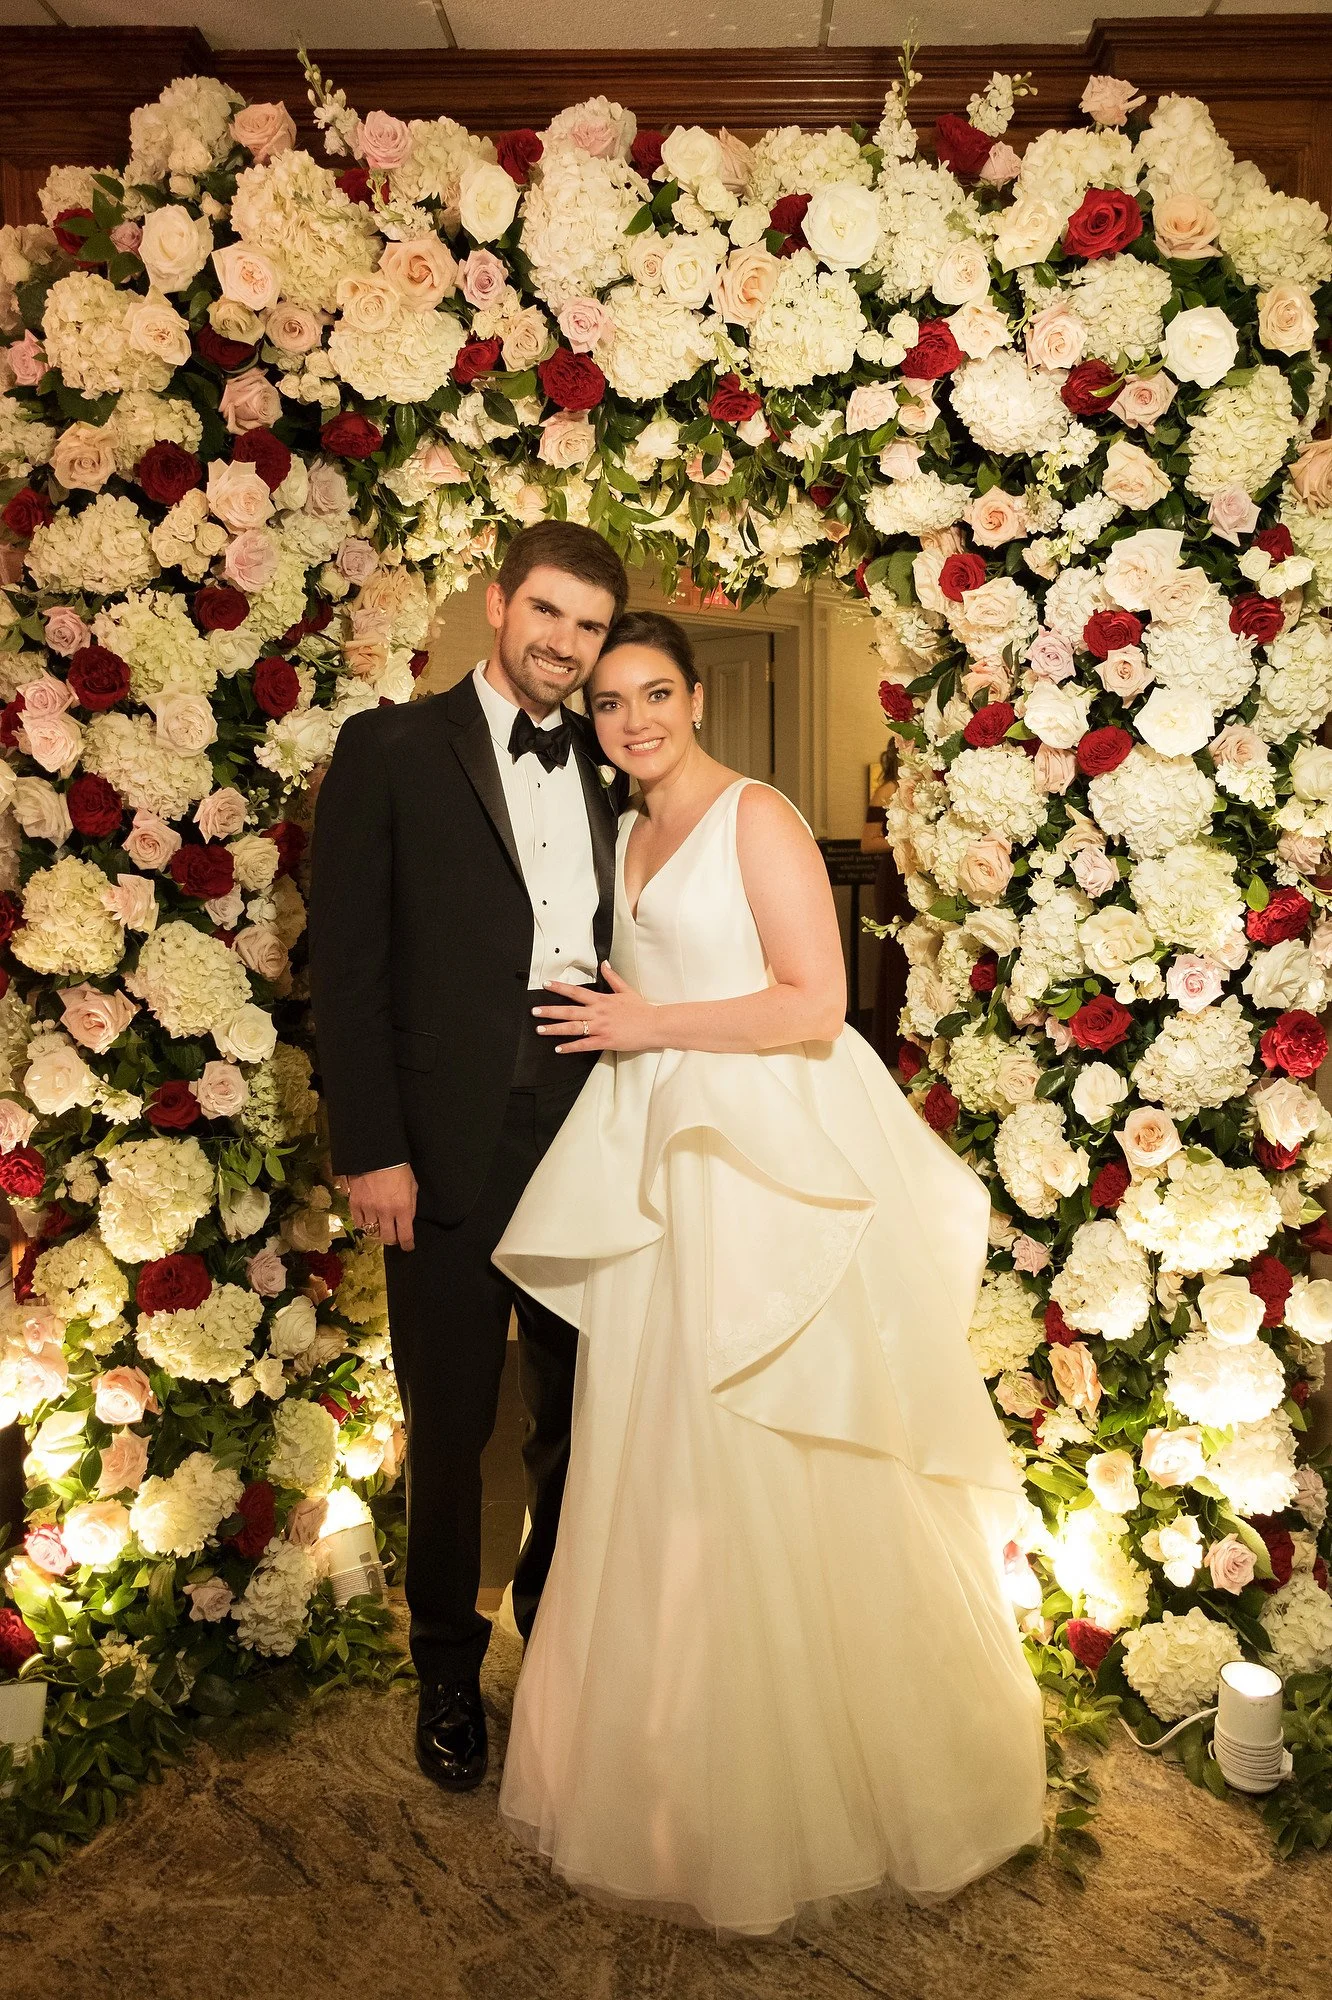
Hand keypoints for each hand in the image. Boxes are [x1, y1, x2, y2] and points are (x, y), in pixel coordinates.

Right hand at [342, 1163, 417, 1249]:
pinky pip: (358, 1223)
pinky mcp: (355, 1204)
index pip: (405, 1235)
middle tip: (394, 1236)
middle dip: (392, 1240)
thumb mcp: (412, 1186)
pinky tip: (368, 1220)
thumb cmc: (399, 1168)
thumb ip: (410, 1206)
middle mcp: (385, 1212)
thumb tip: (407, 1222)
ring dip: (377, 1232)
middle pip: (387, 1238)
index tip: (408, 1246)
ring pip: (372, 1233)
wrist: (377, 1154)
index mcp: (402, 1208)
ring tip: (380, 1227)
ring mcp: (369, 1209)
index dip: (407, 1245)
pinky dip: (363, 1224)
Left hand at [534, 964, 658, 1053]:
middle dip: (550, 1011)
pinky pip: (584, 1045)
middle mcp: (598, 1013)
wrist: (654, 1025)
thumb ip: (612, 977)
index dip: (560, 988)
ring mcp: (601, 1028)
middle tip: (534, 1011)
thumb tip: (604, 964)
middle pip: (569, 1011)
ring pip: (573, 1028)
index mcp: (602, 1000)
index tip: (546, 985)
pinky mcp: (605, 1041)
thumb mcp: (626, 990)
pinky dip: (571, 1047)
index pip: (576, 992)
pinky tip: (559, 1049)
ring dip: (555, 1029)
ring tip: (540, 1030)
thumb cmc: (641, 1009)